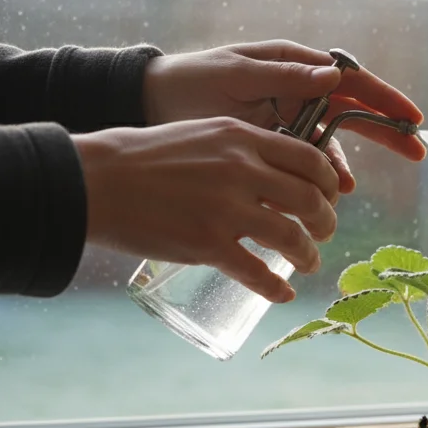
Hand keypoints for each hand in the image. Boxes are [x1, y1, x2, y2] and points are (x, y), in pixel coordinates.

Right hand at [75, 118, 341, 302]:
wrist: (96, 180)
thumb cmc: (145, 157)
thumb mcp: (203, 134)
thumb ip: (242, 149)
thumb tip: (276, 173)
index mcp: (243, 139)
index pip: (311, 160)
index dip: (330, 183)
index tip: (330, 197)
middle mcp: (242, 170)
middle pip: (311, 200)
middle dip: (326, 222)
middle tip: (324, 233)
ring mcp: (226, 209)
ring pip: (293, 237)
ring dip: (309, 255)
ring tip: (310, 262)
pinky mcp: (208, 244)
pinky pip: (258, 273)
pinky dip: (278, 288)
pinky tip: (284, 293)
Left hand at [141, 40, 426, 191]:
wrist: (152, 103)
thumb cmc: (192, 81)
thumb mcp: (238, 75)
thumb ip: (286, 76)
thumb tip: (335, 77)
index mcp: (295, 67)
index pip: (353, 82)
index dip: (385, 100)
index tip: (412, 119)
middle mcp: (300, 93)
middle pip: (355, 112)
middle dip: (386, 132)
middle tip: (417, 152)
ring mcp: (289, 120)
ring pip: (332, 143)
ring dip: (345, 165)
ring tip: (346, 190)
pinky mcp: (275, 145)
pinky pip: (308, 161)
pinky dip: (321, 176)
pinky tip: (328, 192)